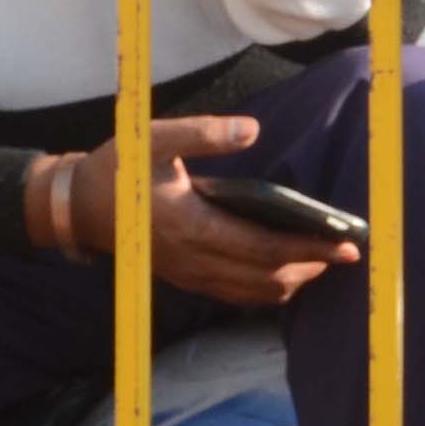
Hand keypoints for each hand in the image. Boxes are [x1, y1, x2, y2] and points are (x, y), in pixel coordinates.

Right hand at [45, 116, 361, 310]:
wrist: (77, 206)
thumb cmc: (119, 169)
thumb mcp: (154, 139)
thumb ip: (203, 134)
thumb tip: (252, 130)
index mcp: (192, 226)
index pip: (265, 248)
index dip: (310, 249)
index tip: (346, 245)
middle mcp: (195, 259)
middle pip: (268, 278)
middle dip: (312, 267)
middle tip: (346, 252)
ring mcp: (191, 275)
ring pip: (255, 293)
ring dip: (293, 281)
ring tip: (322, 261)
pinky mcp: (187, 280)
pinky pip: (237, 295)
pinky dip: (267, 288)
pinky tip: (286, 271)